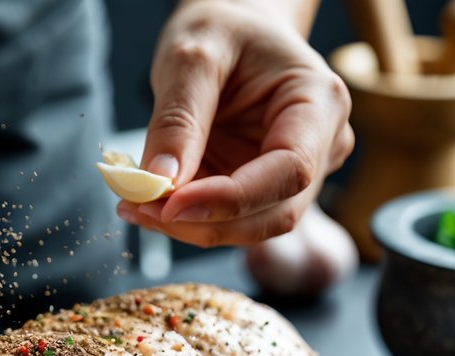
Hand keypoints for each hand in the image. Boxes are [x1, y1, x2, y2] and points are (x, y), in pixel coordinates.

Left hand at [118, 0, 352, 246]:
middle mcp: (320, 146)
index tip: (170, 205)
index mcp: (320, 103)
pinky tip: (148, 202)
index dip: (232, 200)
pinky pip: (228, 219)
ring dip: (189, 226)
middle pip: (272, 212)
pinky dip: (186, 219)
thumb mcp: (191, 56)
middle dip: (203, 221)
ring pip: (248, 226)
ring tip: (134, 204)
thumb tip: (160, 181)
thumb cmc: (222, 30)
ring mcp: (295, 175)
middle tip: (137, 208)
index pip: (290, 171)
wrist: (231, 31)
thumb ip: (177, 118)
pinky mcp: (263, 191)